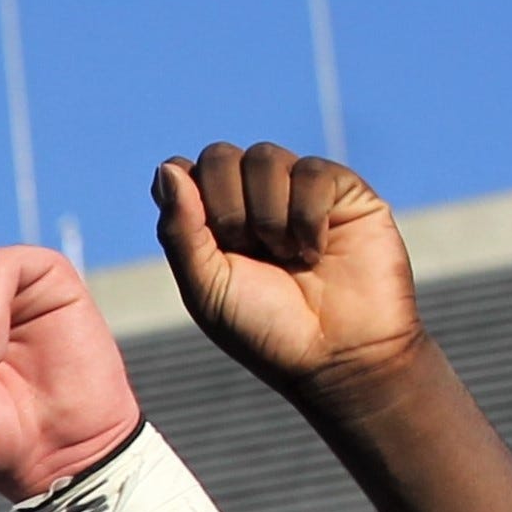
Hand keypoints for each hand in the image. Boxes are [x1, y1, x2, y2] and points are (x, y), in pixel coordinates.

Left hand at [156, 141, 421, 404]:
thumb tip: (167, 166)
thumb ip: (181, 229)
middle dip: (226, 207)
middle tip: (248, 251)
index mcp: (212, 225)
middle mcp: (253, 202)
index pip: (185, 173)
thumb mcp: (206, 287)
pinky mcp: (344, 192)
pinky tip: (315, 251)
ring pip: (263, 157)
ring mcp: (298, 193)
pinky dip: (306, 214)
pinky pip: (312, 170)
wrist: (337, 355)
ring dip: (266, 214)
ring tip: (286, 256)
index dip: (188, 195)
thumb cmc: (265, 330)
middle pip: (219, 156)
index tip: (207, 238)